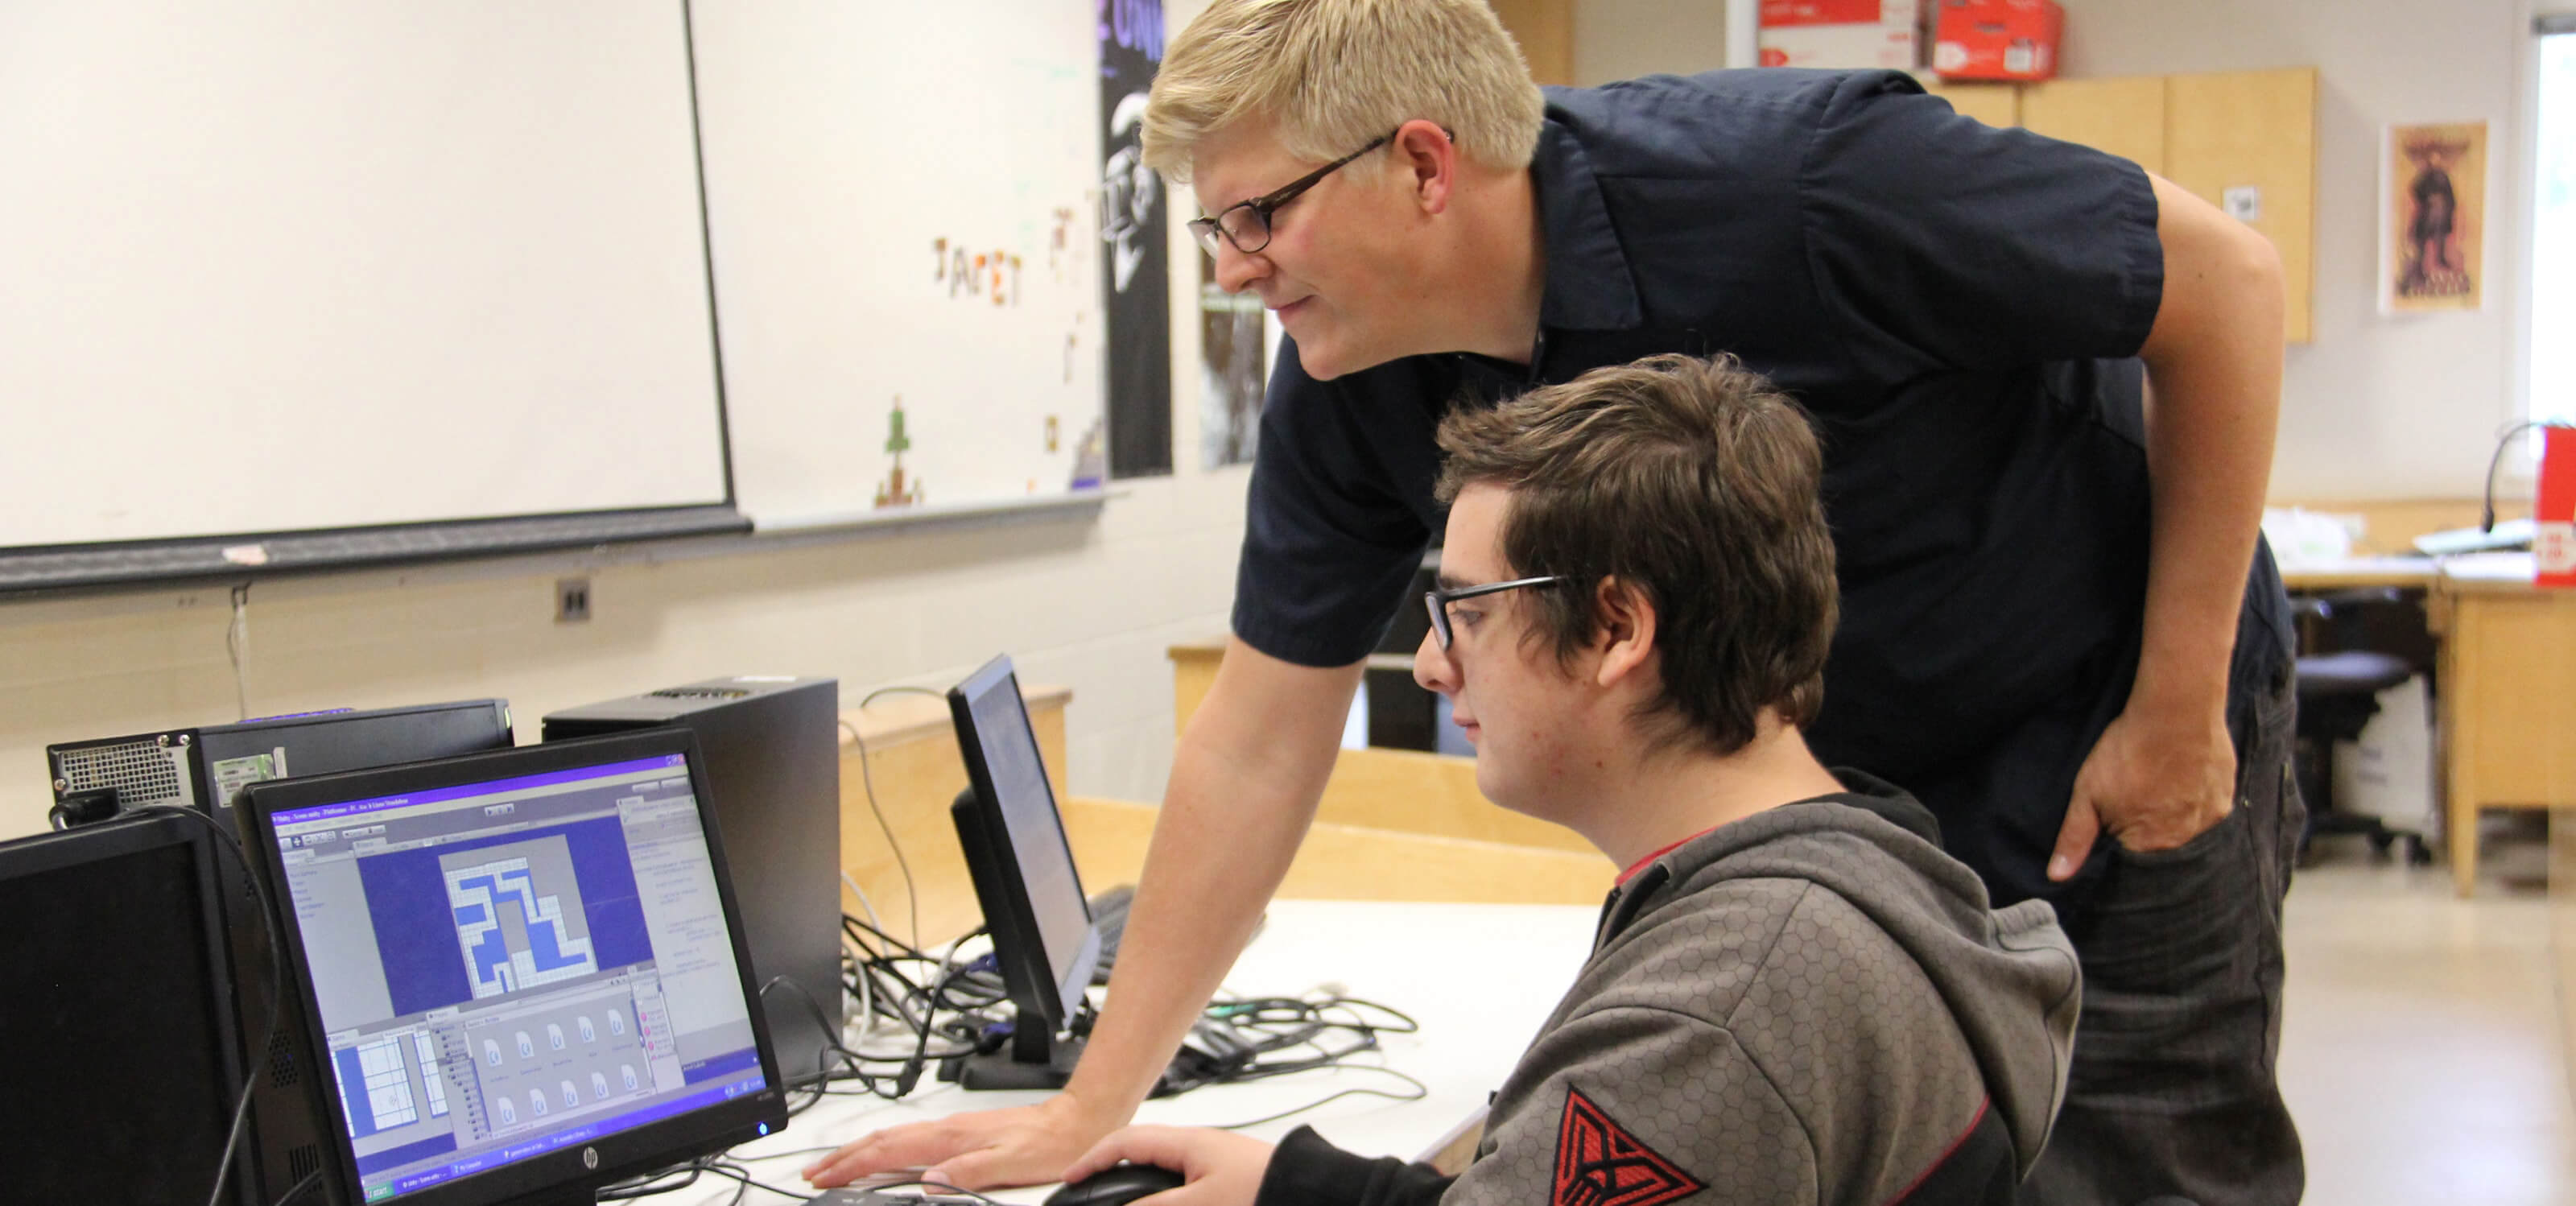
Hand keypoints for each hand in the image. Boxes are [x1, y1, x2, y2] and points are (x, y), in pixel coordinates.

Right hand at [801, 1093, 1117, 1190]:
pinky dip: (887, 1148)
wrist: (1077, 1121)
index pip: (889, 1152)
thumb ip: (968, 1172)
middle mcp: (947, 1130)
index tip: (825, 1177)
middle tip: (814, 1172)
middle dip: (844, 1156)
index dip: (852, 1166)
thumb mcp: (1011, 1165)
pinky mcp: (962, 1132)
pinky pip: (911, 1139)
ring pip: (894, 1138)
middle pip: (883, 1141)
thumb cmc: (1050, 1145)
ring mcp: (953, 1128)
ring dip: (861, 1151)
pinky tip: (885, 1156)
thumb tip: (930, 1182)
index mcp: (951, 1138)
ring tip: (836, 1163)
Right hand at [1063, 1126, 1276, 1205]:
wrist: (1313, 1195)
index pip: (1126, 1141)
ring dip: (1141, 1190)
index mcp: (1189, 1143)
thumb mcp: (1200, 1204)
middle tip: (1091, 1192)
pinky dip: (1165, 1195)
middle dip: (1113, 1175)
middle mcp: (1200, 1150)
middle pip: (1142, 1157)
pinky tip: (1163, 1203)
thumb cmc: (1267, 1191)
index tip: (1071, 1177)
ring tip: (1120, 1199)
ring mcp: (1214, 1166)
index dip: (1092, 1158)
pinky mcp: (1228, 1184)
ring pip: (1164, 1176)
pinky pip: (1184, 1188)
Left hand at [2048, 700, 2234, 878]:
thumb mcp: (2087, 793)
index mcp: (2149, 845)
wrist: (2175, 711)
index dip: (2119, 835)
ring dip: (2172, 811)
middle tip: (2139, 788)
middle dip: (2147, 824)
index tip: (2116, 812)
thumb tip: (2057, 878)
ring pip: (2185, 825)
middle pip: (2160, 843)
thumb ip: (2075, 838)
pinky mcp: (2225, 797)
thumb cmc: (2127, 752)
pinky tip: (2181, 776)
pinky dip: (2193, 797)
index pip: (2130, 857)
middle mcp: (2184, 840)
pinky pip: (2206, 808)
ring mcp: (2209, 819)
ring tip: (2160, 781)